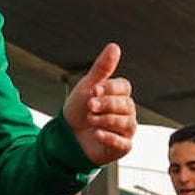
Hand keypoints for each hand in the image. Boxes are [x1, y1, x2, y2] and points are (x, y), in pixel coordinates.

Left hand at [62, 42, 136, 165]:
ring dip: (107, 120)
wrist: (67, 136)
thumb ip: (102, 68)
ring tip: (90, 119)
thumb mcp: (88, 86)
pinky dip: (110, 138)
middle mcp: (126, 112)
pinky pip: (124, 143)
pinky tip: (97, 133)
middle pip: (126, 105)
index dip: (110, 88)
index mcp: (119, 95)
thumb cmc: (79, 110)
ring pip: (126, 123)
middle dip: (107, 104)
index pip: (124, 87)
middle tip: (90, 105)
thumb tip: (114, 46)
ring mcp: (125, 130)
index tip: (94, 90)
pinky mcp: (122, 147)